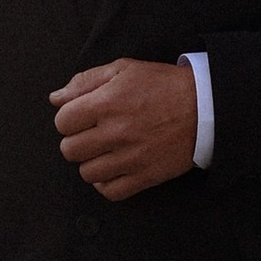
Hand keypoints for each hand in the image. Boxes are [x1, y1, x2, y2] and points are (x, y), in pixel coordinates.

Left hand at [52, 56, 198, 197]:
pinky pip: (110, 191)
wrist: (204, 108)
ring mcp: (130, 158)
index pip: (62, 122)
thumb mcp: (124, 69)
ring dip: (91, 162)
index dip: (69, 118)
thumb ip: (86, 81)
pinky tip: (114, 168)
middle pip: (70, 150)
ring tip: (106, 150)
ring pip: (86, 173)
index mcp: (107, 103)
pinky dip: (106, 183)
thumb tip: (56, 98)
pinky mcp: (144, 177)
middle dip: (78, 140)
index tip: (82, 116)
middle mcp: (115, 132)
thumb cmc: (163, 86)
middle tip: (94, 133)